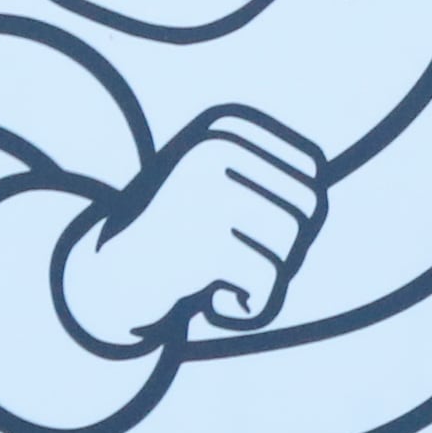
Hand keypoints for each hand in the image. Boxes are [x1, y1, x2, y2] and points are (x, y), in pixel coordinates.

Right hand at [62, 107, 326, 343]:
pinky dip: (252, 307)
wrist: (112, 276)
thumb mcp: (224, 184)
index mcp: (226, 124)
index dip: (298, 211)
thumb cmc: (181, 232)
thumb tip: (318, 190)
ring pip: (290, 247)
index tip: (255, 229)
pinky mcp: (204, 241)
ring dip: (267, 279)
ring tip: (226, 278)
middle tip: (241, 261)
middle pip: (307, 207)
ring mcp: (210, 192)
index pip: (311, 168)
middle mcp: (218, 148)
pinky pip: (267, 284)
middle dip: (286, 248)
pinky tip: (218, 303)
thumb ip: (274, 180)